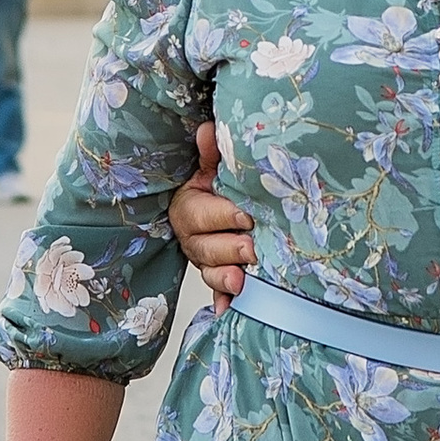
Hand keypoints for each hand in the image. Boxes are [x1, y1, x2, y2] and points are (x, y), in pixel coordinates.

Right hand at [169, 122, 253, 306]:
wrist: (224, 201)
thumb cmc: (220, 184)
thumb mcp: (214, 166)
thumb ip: (213, 153)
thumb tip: (209, 130)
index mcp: (187, 207)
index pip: (200, 214)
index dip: (221, 216)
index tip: (245, 215)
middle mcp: (193, 237)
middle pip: (204, 248)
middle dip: (228, 249)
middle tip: (252, 248)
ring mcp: (205, 260)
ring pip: (210, 272)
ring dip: (225, 278)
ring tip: (241, 281)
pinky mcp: (219, 276)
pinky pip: (219, 292)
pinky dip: (224, 301)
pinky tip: (230, 310)